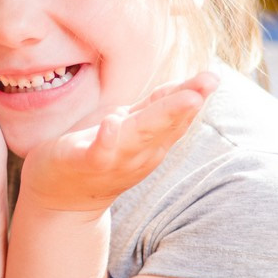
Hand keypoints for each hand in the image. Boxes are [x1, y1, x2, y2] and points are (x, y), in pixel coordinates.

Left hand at [19, 73, 217, 213]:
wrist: (65, 199)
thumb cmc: (103, 153)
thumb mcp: (134, 128)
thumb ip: (158, 107)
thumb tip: (191, 86)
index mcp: (152, 140)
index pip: (175, 113)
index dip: (193, 94)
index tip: (213, 77)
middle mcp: (140, 151)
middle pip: (164, 124)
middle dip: (184, 105)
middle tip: (208, 85)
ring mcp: (115, 159)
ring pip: (139, 135)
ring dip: (159, 118)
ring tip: (183, 98)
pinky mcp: (86, 162)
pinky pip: (99, 153)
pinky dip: (106, 140)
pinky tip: (111, 122)